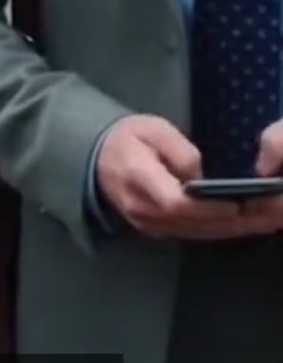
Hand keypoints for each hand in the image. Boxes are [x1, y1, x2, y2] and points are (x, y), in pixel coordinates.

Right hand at [95, 115, 271, 240]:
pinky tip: (242, 224)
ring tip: (264, 221)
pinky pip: (192, 234)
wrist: (97, 159)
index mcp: (140, 178)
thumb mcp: (151, 128)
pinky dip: (218, 230)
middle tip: (267, 216)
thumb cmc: (127, 138)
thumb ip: (178, 149)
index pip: (176, 202)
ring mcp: (149, 225)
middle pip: (193, 224)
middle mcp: (144, 209)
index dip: (209, 207)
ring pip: (195, 234)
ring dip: (231, 230)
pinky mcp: (157, 230)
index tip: (238, 204)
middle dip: (233, 222)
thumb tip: (201, 175)